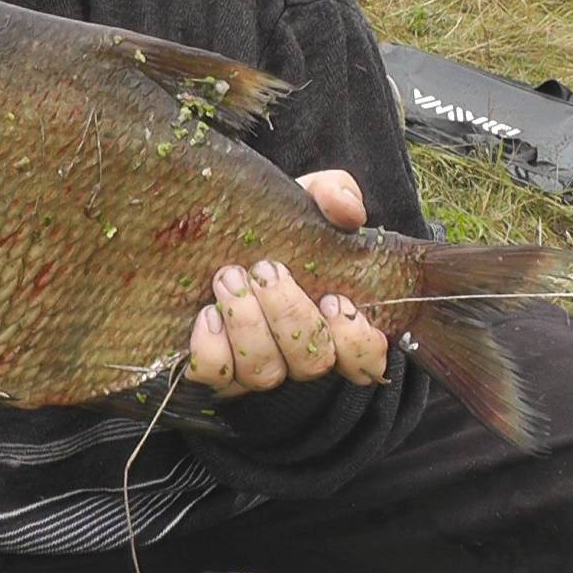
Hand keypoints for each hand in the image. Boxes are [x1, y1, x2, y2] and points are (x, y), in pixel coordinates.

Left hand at [183, 169, 390, 396]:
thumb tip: (347, 208)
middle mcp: (299, 355)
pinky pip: (217, 377)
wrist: (216, 232)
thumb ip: (333, 195)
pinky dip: (212, 349)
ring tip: (229, 277)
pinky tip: (206, 313)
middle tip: (264, 269)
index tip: (333, 298)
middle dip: (289, 314)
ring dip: (248, 325)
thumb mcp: (305, 203)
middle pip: (311, 363)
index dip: (355, 340)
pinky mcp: (216, 371)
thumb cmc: (274, 227)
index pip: (365, 360)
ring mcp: (257, 368)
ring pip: (266, 373)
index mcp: (334, 324)